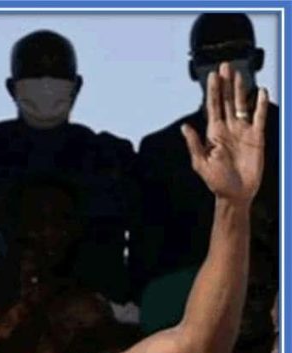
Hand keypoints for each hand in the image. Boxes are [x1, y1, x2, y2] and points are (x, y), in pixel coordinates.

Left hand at [182, 61, 267, 205]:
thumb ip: (194, 144)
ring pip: (242, 105)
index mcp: (213, 133)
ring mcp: (243, 131)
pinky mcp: (256, 136)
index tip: (212, 76)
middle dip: (226, 84)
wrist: (236, 193)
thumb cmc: (216, 181)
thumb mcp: (201, 163)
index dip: (213, 91)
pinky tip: (260, 92)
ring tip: (239, 74)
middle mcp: (228, 128)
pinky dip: (260, 105)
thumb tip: (185, 126)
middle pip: (227, 100)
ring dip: (240, 89)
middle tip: (225, 66)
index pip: (212, 106)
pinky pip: (259, 117)